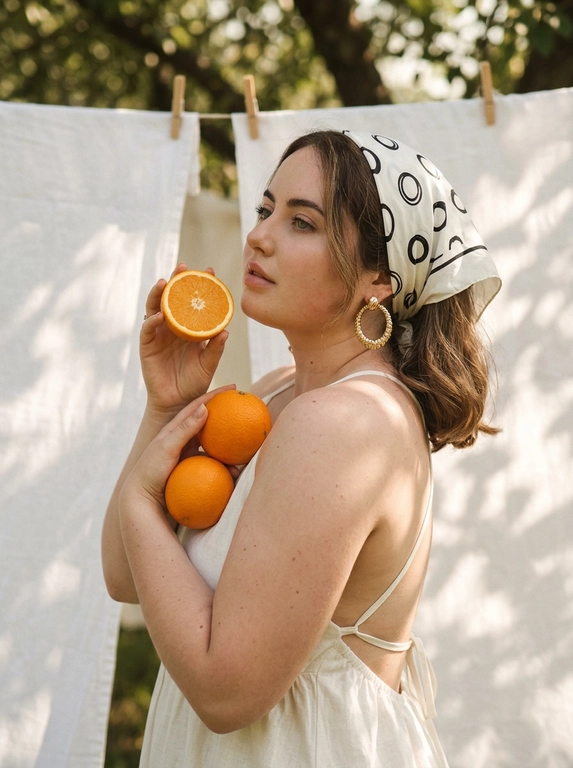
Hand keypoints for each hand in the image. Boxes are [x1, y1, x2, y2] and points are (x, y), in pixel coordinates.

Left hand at [122, 386, 234, 508]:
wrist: (141, 498)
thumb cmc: (150, 471)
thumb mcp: (166, 447)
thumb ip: (185, 429)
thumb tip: (206, 408)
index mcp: (175, 428)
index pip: (199, 406)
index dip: (215, 395)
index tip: (234, 388)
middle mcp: (183, 438)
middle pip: (209, 422)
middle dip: (226, 415)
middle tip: (244, 409)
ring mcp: (188, 454)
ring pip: (213, 443)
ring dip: (229, 444)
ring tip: (245, 446)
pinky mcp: (192, 469)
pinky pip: (212, 462)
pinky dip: (224, 464)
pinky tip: (234, 470)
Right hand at [141, 263, 228, 411]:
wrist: (178, 402)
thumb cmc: (194, 383)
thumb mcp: (209, 365)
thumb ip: (215, 349)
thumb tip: (225, 332)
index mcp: (189, 328)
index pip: (194, 302)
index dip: (200, 286)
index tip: (211, 272)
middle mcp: (173, 326)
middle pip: (172, 298)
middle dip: (177, 280)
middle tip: (184, 267)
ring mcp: (159, 334)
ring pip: (156, 307)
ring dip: (159, 293)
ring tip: (165, 281)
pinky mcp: (147, 345)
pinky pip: (148, 329)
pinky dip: (152, 320)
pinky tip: (160, 314)